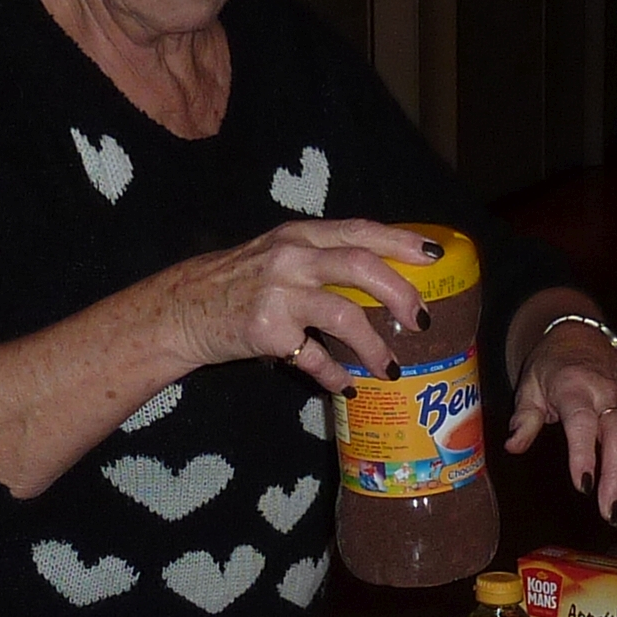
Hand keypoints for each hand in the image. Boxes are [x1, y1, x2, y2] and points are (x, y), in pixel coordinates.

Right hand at [156, 219, 443, 393]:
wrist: (183, 308)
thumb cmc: (239, 282)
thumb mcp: (279, 254)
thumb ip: (321, 258)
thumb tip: (381, 277)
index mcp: (300, 235)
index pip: (359, 231)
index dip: (400, 241)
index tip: (433, 256)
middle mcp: (291, 258)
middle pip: (360, 266)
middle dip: (399, 292)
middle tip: (420, 320)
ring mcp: (279, 294)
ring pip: (344, 316)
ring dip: (373, 345)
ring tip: (388, 367)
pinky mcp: (267, 332)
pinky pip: (314, 358)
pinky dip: (334, 375)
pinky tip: (344, 385)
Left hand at [505, 320, 616, 521]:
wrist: (584, 338)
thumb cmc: (553, 367)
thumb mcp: (529, 386)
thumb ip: (523, 419)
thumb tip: (513, 446)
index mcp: (576, 388)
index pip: (583, 423)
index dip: (584, 455)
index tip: (583, 486)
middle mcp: (608, 396)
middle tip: (609, 512)